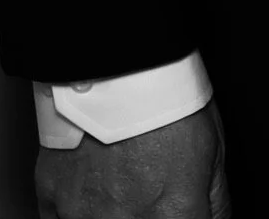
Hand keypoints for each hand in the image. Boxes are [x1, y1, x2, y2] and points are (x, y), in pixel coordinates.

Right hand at [34, 102, 228, 218]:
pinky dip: (81, 212)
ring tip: (125, 186)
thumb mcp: (214, 146)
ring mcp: (84, 215)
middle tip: (151, 189)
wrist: (118, 66)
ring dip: (115, 213)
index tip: (184, 210)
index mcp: (173, 212)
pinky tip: (97, 189)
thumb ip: (215, 200)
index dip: (186, 217)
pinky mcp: (53, 201)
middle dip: (152, 214)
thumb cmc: (168, 98)